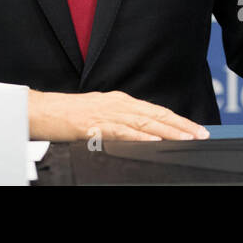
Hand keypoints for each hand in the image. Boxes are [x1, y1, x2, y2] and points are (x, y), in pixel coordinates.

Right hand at [27, 89, 209, 141]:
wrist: (42, 110)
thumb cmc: (68, 115)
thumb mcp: (101, 113)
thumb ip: (122, 120)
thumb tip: (144, 133)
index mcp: (120, 101)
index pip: (156, 110)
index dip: (178, 120)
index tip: (195, 129)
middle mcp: (117, 104)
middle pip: (155, 115)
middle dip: (180, 126)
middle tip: (200, 134)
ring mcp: (107, 113)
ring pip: (144, 122)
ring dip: (167, 131)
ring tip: (185, 139)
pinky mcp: (94, 125)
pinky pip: (121, 131)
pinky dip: (139, 137)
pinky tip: (153, 142)